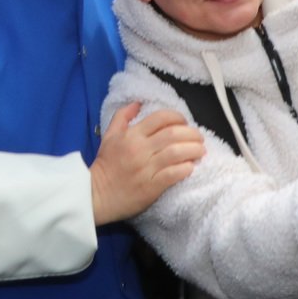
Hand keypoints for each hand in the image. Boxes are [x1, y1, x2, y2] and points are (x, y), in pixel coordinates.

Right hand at [90, 103, 204, 225]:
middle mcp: (140, 149)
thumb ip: (122, 116)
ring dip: (193, 150)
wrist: (96, 195)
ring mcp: (147, 168)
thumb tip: (138, 103)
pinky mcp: (151, 187)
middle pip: (173, 134)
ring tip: (200, 151)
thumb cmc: (105, 164)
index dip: (178, 117)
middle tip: (199, 137)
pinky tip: (191, 167)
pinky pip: (173, 174)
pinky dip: (185, 169)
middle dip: (191, 134)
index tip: (184, 122)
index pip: (161, 118)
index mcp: (132, 135)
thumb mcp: (109, 135)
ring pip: (177, 153)